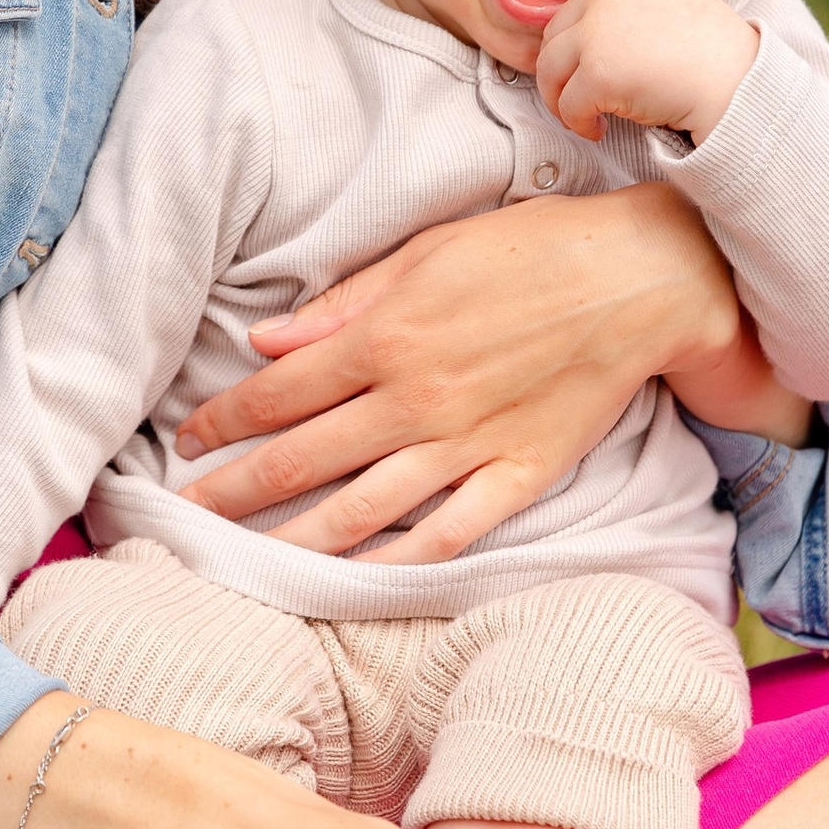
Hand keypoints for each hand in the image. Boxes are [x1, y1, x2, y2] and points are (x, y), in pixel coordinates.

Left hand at [173, 181, 742, 561]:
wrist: (642, 278)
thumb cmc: (532, 248)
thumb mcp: (427, 252)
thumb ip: (344, 304)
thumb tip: (266, 341)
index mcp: (385, 337)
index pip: (278, 392)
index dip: (224, 421)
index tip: (188, 440)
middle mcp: (414, 400)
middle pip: (300, 460)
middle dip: (233, 491)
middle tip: (186, 515)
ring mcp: (465, 446)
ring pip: (358, 512)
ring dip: (292, 540)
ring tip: (243, 561)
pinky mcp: (515, 476)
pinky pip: (442, 536)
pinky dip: (392, 564)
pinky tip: (351, 580)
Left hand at [532, 0, 760, 146]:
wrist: (737, 83)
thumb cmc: (709, 52)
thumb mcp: (669, 1)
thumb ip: (623, 1)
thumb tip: (571, 28)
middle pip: (552, 30)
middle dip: (559, 68)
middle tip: (577, 96)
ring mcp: (600, 28)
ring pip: (549, 68)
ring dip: (562, 99)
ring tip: (586, 115)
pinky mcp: (598, 69)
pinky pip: (567, 103)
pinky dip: (579, 123)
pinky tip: (599, 130)